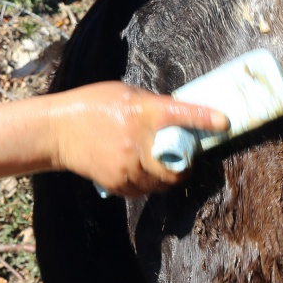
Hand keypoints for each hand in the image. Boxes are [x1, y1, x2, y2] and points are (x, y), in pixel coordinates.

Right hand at [46, 82, 228, 197]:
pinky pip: (144, 190)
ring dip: (167, 176)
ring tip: (161, 164)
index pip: (180, 114)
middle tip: (186, 157)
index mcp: (141, 111)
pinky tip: (140, 170)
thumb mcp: (125, 93)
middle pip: (177, 164)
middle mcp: (137, 140)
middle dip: (186, 164)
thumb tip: (178, 115)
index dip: (204, 119)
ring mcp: (126, 165)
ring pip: (162, 182)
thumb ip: (152, 104)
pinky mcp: (117, 183)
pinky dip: (148, 183)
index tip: (224, 122)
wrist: (57, 132)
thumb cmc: (92, 105)